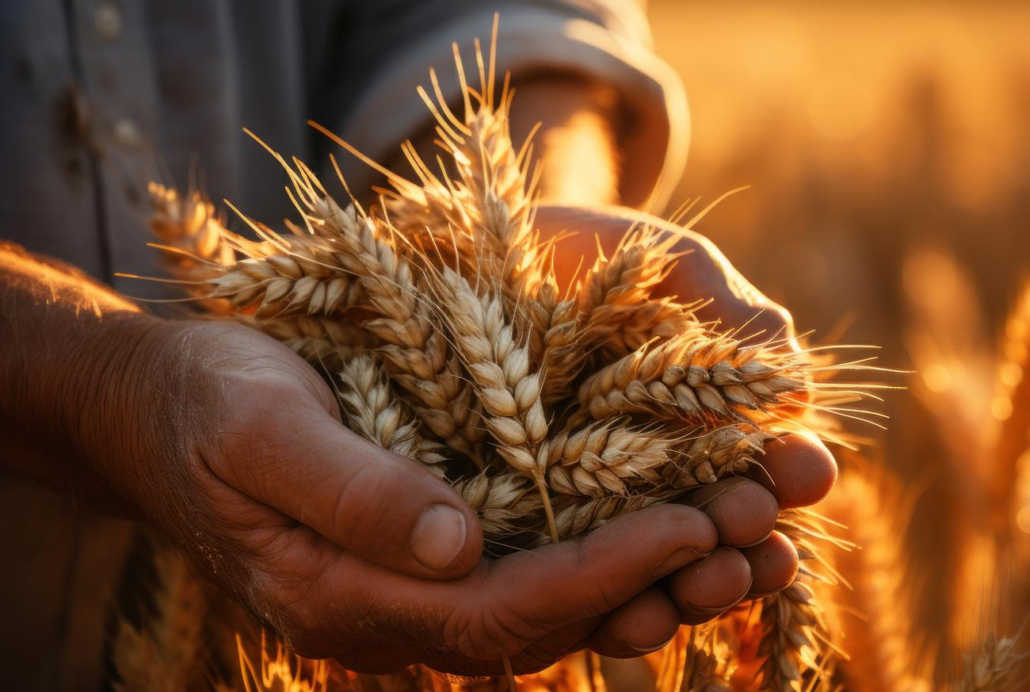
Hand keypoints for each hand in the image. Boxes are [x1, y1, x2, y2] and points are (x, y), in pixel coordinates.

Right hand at [82, 319, 749, 674]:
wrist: (163, 408)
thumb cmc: (205, 403)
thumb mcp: (261, 428)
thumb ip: (348, 490)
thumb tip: (455, 544)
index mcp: (348, 598)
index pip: (502, 609)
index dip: (600, 572)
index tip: (689, 522)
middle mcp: (395, 614)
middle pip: (551, 620)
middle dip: (656, 579)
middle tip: (754, 526)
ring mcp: (417, 588)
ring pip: (558, 602)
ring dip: (653, 573)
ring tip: (748, 530)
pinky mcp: (432, 552)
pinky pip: (537, 566)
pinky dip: (611, 548)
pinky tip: (675, 515)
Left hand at [534, 204, 837, 651]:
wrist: (476, 246)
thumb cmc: (584, 251)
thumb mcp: (666, 265)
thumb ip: (729, 311)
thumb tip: (799, 392)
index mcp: (705, 415)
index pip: (763, 458)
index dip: (791, 470)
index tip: (806, 470)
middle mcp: (660, 469)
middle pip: (719, 526)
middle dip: (746, 540)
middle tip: (758, 545)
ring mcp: (596, 502)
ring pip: (657, 568)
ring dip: (691, 589)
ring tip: (701, 587)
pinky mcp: (532, 526)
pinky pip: (578, 581)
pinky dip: (608, 605)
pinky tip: (623, 618)